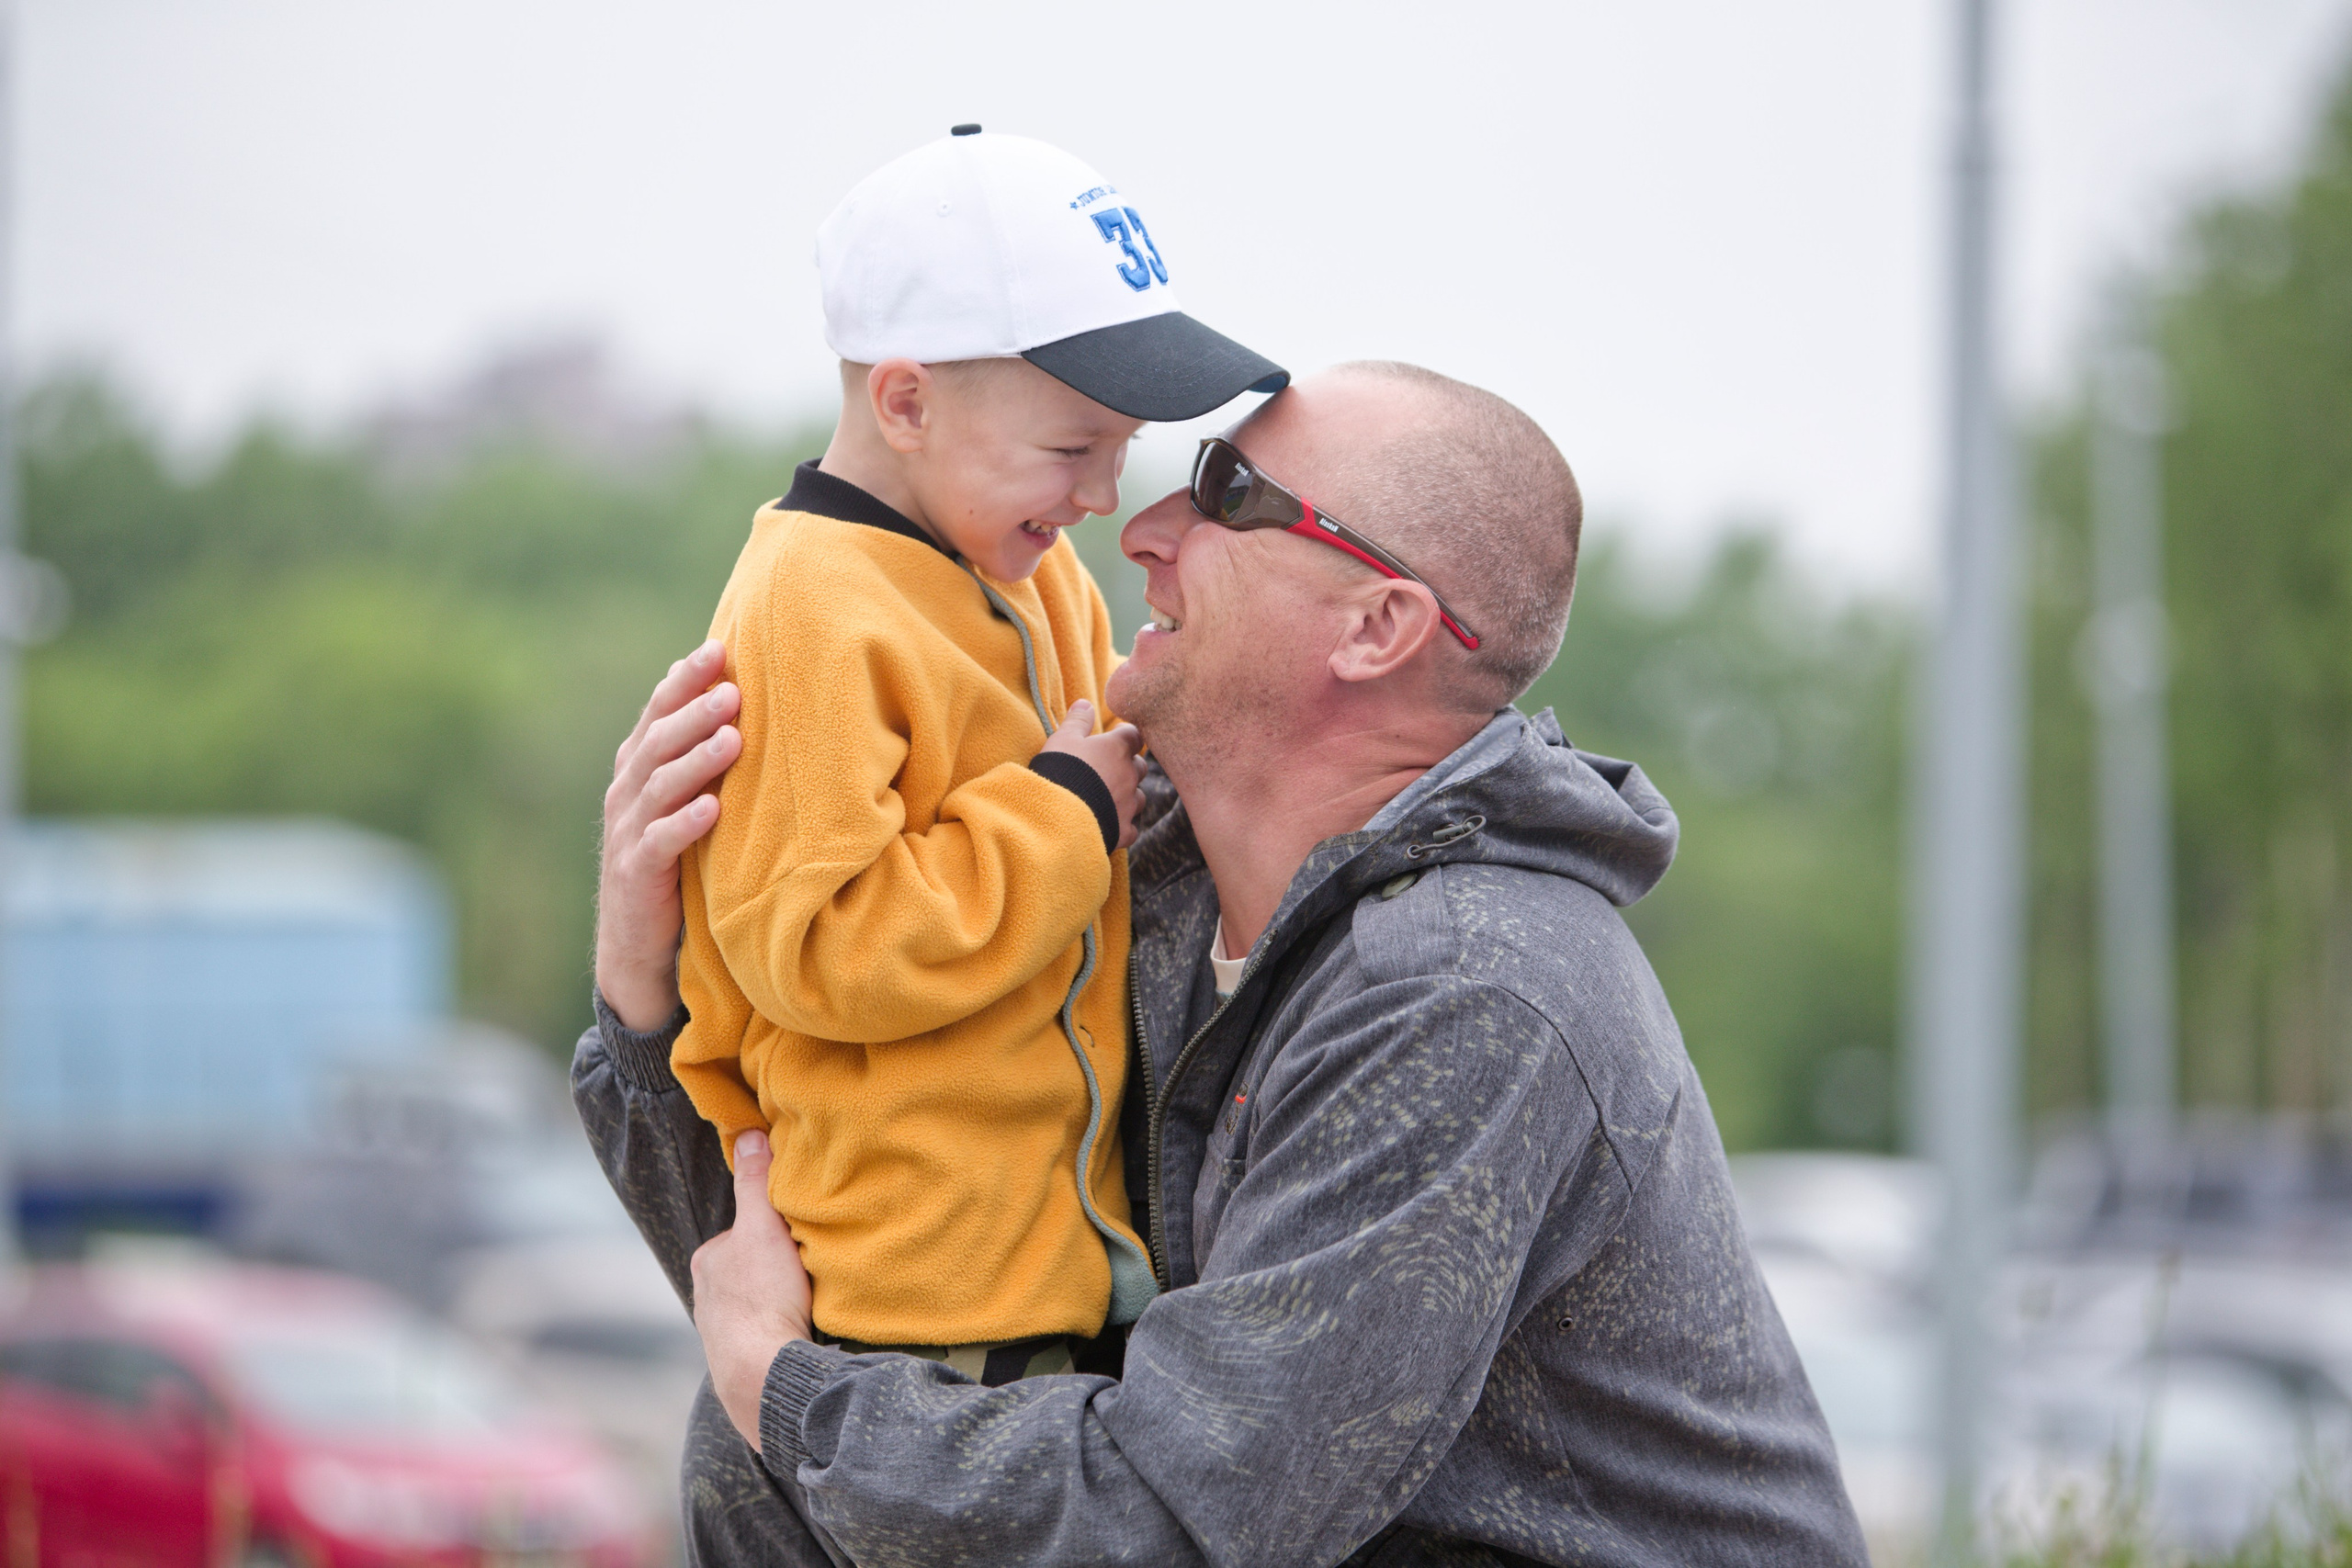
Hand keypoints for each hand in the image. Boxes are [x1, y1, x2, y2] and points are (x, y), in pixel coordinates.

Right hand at [596, 640, 743, 1030]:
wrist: (637, 941)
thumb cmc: (675, 858)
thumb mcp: (683, 801)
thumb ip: (700, 756)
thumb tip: (743, 697)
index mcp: (637, 767)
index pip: (657, 712)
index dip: (683, 681)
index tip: (718, 649)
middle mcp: (626, 793)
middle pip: (658, 742)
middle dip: (694, 712)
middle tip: (733, 689)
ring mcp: (627, 833)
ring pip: (659, 786)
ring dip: (696, 760)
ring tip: (733, 738)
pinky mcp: (637, 874)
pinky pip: (661, 843)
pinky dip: (686, 824)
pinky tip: (713, 809)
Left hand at [691, 1130, 814, 1453]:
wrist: (763, 1376)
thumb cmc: (761, 1300)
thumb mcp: (763, 1229)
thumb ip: (756, 1183)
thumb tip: (747, 1135)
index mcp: (708, 1262)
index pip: (745, 1231)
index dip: (775, 1230)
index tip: (799, 1240)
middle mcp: (705, 1297)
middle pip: (751, 1268)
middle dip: (775, 1269)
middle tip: (807, 1273)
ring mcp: (720, 1334)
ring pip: (756, 1303)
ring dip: (778, 1303)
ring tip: (806, 1306)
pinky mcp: (738, 1364)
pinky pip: (762, 1335)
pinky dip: (778, 1331)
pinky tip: (797, 1335)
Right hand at [1038, 699, 1143, 848]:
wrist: (1058, 816)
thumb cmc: (1059, 771)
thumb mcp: (1062, 739)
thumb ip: (1077, 721)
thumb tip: (1085, 703)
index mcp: (1116, 749)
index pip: (1134, 735)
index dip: (1126, 736)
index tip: (1115, 738)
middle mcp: (1129, 775)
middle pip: (1139, 766)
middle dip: (1128, 766)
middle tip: (1108, 769)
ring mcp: (1129, 804)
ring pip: (1138, 797)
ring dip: (1127, 795)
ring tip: (1107, 798)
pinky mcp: (1124, 830)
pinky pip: (1131, 827)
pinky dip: (1122, 824)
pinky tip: (1108, 824)